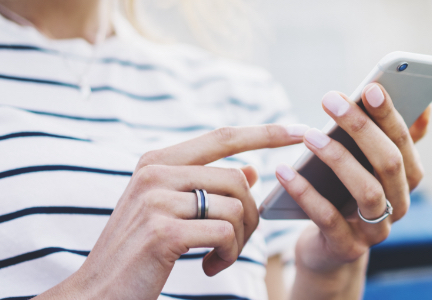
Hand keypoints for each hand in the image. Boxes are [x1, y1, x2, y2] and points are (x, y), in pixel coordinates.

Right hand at [35, 125, 303, 299]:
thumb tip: (251, 169)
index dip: (264, 132)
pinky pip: (225, 233)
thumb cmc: (139, 248)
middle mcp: (156, 173)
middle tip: (238, 241)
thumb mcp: (170, 208)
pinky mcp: (164, 231)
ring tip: (221, 257)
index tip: (299, 130)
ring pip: (235, 206)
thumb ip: (208, 184)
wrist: (97, 291)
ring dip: (240, 239)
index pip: (223, 136)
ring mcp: (157, 200)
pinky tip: (211, 267)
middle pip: (237, 178)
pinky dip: (229, 255)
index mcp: (158, 161)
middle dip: (250, 213)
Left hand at [276, 84, 429, 297]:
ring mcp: (376, 230)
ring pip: (367, 191)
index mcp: (407, 179)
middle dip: (361, 128)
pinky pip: (327, 218)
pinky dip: (305, 192)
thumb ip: (390, 138)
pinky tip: (283, 171)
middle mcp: (399, 204)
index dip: (388, 115)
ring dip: (338, 158)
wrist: (329, 248)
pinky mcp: (347, 247)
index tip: (370, 87)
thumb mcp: (369, 168)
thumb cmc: (346, 195)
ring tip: (310, 136)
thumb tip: (425, 105)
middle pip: (389, 163)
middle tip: (330, 99)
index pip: (404, 142)